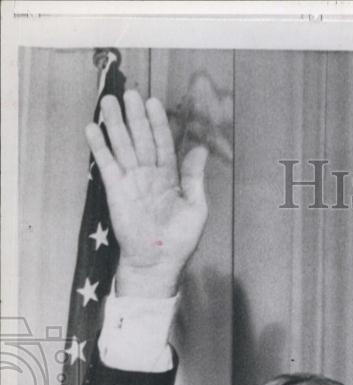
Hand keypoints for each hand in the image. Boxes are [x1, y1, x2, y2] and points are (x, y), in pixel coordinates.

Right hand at [85, 90, 208, 297]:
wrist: (158, 263)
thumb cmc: (180, 240)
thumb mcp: (196, 208)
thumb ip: (194, 178)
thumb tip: (199, 149)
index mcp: (170, 178)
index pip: (163, 145)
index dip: (158, 124)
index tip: (153, 102)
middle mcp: (149, 175)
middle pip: (141, 140)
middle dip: (135, 117)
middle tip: (129, 93)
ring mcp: (131, 181)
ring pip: (122, 147)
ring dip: (115, 124)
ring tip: (107, 101)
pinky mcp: (116, 190)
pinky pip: (107, 164)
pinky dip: (100, 147)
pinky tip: (93, 128)